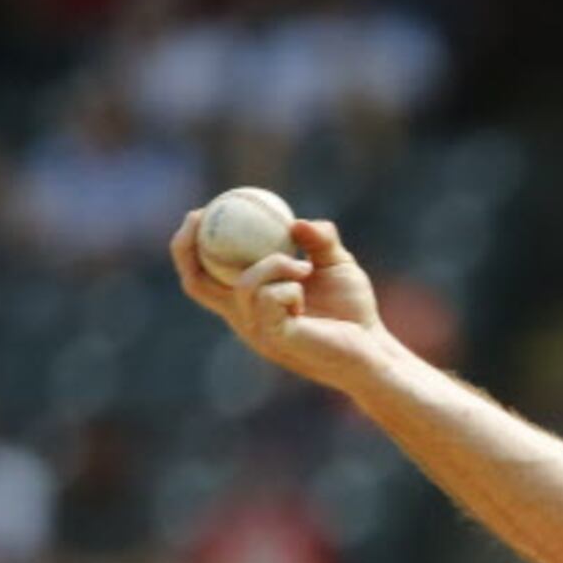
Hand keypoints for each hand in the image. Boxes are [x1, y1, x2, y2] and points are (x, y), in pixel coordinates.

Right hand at [169, 210, 393, 394]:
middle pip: (196, 283)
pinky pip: (268, 298)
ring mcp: (257, 331)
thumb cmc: (353, 311)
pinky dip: (288, 285)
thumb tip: (296, 222)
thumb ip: (319, 240)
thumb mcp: (337, 265)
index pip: (203, 276)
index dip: (190, 246)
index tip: (200, 214)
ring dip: (274, 264)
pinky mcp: (275, 340)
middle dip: (187, 246)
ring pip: (244, 285)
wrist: (375, 349)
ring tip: (304, 267)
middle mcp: (245, 319)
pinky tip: (305, 293)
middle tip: (201, 214)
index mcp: (250, 302)